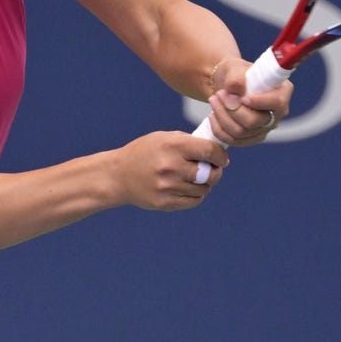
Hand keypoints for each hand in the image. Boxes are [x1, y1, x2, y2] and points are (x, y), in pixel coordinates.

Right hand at [112, 131, 228, 210]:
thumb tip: (216, 149)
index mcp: (173, 146)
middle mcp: (171, 167)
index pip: (209, 151)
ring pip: (203, 189)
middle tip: (213, 169)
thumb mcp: (164, 138)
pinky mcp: (164, 203)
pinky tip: (188, 187)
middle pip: (210, 174)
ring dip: (205, 184)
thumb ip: (189, 142)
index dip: (221, 156)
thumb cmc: (145, 152)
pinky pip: (193, 201)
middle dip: (216, 172)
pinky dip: (196, 195)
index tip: (222, 158)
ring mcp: (168, 187)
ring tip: (196, 178)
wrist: (118, 175)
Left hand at [206, 58, 293, 145]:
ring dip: (222, 116)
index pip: (277, 102)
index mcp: (281, 91)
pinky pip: (233, 140)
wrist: (227, 85)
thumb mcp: (234, 67)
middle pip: (254, 121)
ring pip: (240, 132)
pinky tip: (212, 115)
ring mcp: (264, 128)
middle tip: (219, 94)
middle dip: (231, 109)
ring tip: (214, 100)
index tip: (243, 97)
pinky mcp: (251, 138)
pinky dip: (219, 129)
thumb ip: (236, 78)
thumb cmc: (235, 73)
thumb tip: (235, 94)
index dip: (260, 102)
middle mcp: (277, 113)